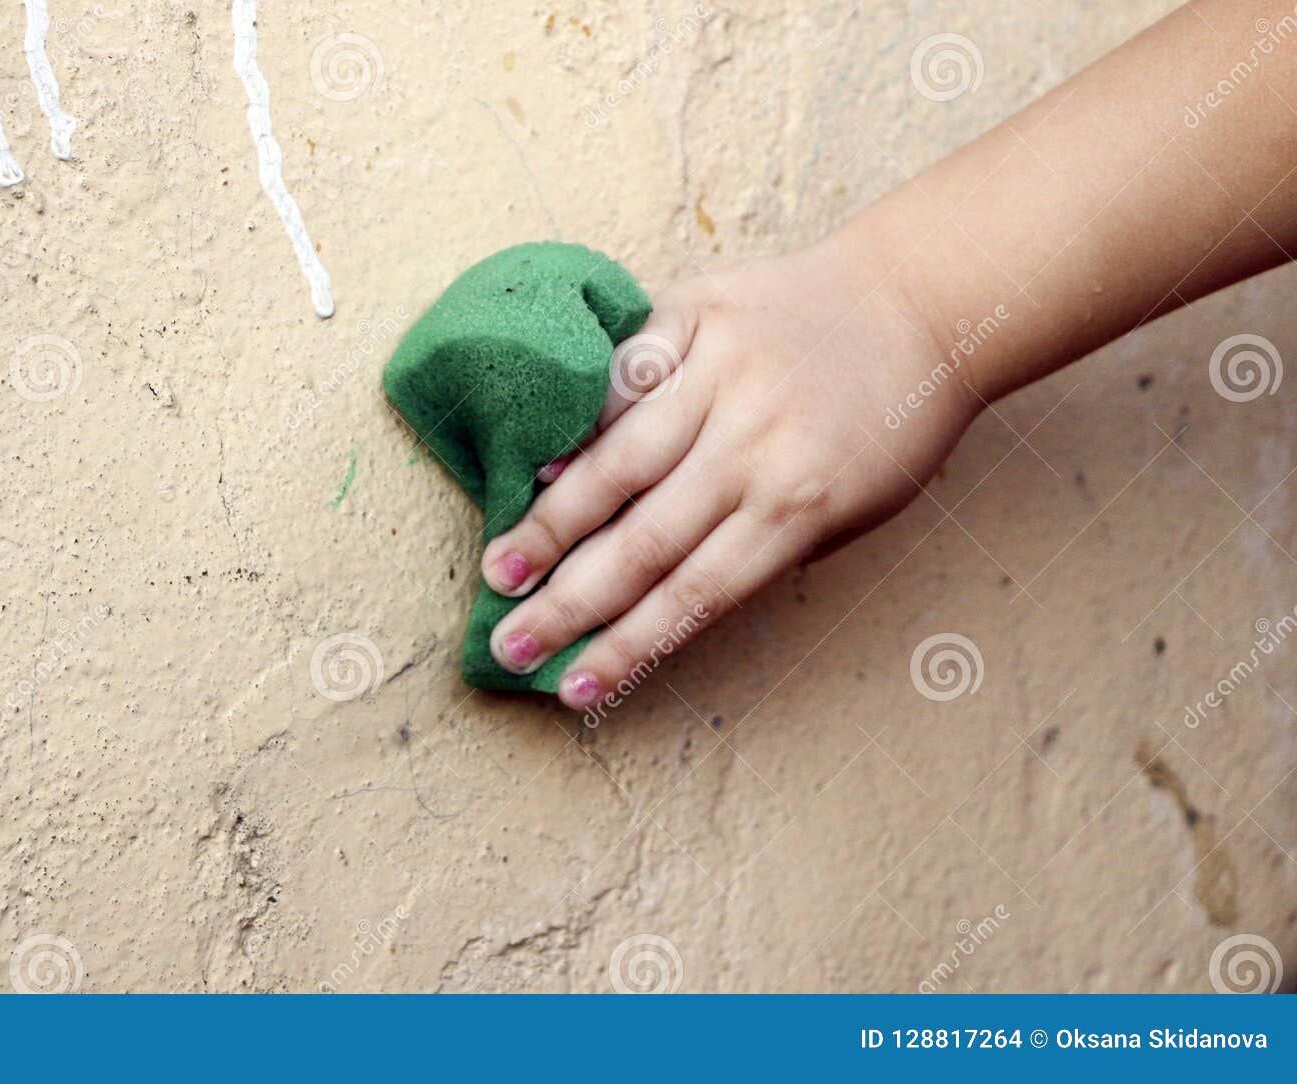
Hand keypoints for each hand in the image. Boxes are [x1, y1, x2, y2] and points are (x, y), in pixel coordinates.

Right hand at [479, 231, 982, 711]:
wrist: (922, 297)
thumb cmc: (888, 422)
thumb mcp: (855, 508)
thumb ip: (766, 546)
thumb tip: (663, 586)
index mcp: (801, 503)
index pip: (695, 595)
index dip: (627, 648)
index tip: (572, 688)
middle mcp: (756, 443)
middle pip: (644, 540)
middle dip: (569, 601)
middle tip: (508, 641)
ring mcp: (723, 374)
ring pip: (618, 460)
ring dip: (550, 523)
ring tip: (501, 568)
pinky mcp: (699, 315)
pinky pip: (622, 377)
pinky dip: (578, 424)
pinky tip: (534, 468)